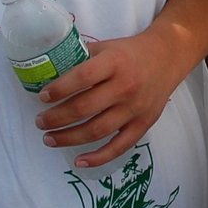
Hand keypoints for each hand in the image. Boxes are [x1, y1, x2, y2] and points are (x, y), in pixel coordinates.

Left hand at [34, 29, 187, 167]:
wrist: (167, 57)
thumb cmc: (130, 52)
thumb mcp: (106, 47)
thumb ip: (81, 58)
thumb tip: (49, 72)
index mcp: (114, 62)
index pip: (83, 77)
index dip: (60, 89)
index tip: (43, 97)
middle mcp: (126, 86)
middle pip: (85, 108)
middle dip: (57, 118)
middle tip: (40, 122)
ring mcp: (135, 108)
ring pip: (98, 130)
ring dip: (69, 138)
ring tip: (49, 138)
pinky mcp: (144, 124)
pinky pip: (119, 146)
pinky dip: (98, 157)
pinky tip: (78, 161)